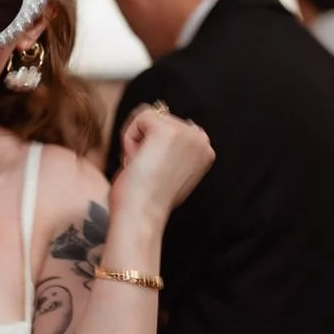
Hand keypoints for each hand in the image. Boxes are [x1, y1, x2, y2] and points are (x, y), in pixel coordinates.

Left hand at [111, 102, 214, 222]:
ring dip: (137, 142)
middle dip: (146, 143)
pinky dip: (129, 140)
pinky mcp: (167, 130)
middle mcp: (201, 138)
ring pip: (147, 118)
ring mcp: (186, 133)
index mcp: (205, 150)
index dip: (156, 147)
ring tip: (143, 167)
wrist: (141, 215)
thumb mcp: (171, 172)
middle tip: (147, 171)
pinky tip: (137, 162)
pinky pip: (138, 119)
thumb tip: (164, 117)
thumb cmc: (148, 200)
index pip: (175, 126)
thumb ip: (174, 149)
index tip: (157, 172)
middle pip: (159, 119)